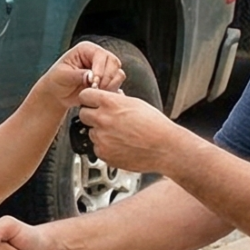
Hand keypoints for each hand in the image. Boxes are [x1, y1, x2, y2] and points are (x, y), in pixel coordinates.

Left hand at [33, 41, 127, 104]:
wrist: (58, 94)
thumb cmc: (56, 81)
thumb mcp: (63, 77)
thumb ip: (77, 75)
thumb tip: (91, 76)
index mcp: (86, 49)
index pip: (101, 55)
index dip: (100, 69)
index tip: (94, 83)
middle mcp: (98, 55)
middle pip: (114, 62)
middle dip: (107, 78)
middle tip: (96, 90)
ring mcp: (105, 67)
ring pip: (118, 73)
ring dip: (110, 85)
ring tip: (96, 93)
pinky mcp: (108, 79)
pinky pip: (117, 83)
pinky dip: (111, 90)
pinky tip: (100, 96)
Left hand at [72, 86, 191, 174]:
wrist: (166, 148)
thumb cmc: (156, 126)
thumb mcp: (136, 103)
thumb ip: (117, 101)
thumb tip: (108, 99)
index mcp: (110, 103)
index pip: (85, 95)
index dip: (89, 99)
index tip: (91, 102)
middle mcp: (103, 120)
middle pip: (83, 114)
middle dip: (92, 115)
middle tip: (105, 119)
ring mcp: (102, 138)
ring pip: (91, 132)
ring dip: (100, 133)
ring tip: (120, 135)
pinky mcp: (104, 154)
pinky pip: (98, 148)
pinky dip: (106, 147)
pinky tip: (121, 145)